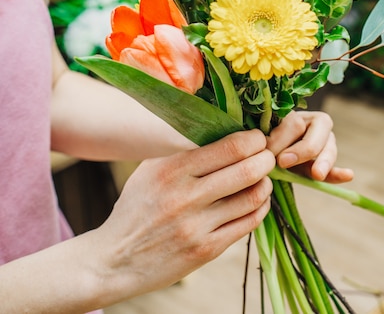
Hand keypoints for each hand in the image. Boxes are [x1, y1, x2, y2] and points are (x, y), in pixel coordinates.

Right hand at [93, 129, 275, 303]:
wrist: (115, 259)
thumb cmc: (136, 206)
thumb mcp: (150, 169)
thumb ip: (182, 148)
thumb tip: (219, 124)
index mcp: (172, 169)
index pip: (229, 147)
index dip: (253, 139)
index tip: (257, 136)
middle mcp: (186, 196)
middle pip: (247, 170)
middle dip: (266, 158)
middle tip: (268, 154)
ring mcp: (198, 226)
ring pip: (252, 198)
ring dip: (266, 183)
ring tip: (264, 177)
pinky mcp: (206, 251)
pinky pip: (247, 224)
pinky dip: (260, 208)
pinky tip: (258, 200)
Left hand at [266, 110, 353, 183]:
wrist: (271, 151)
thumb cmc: (267, 139)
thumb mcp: (266, 136)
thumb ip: (269, 141)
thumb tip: (268, 151)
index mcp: (298, 112)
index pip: (294, 123)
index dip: (282, 139)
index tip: (269, 151)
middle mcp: (316, 123)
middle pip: (317, 132)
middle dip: (302, 149)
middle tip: (283, 162)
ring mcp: (326, 141)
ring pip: (329, 149)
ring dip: (322, 162)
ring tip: (317, 174)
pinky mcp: (326, 162)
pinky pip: (334, 169)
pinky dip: (339, 174)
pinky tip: (348, 175)